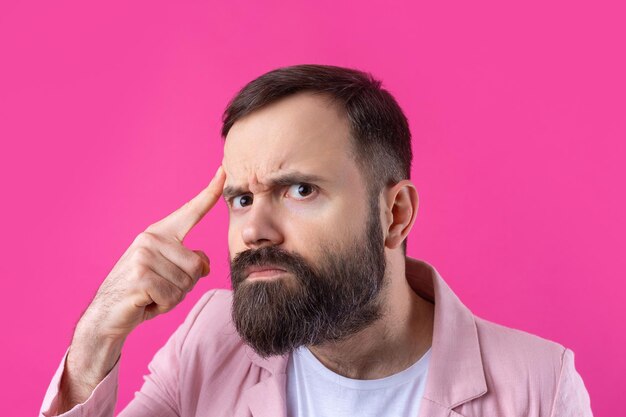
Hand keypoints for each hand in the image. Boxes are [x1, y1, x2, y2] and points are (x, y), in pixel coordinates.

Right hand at [78, 165, 225, 341]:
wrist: (107, 315)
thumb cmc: (142, 293)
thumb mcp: (169, 273)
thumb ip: (189, 262)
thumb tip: (205, 263)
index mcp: (159, 233)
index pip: (191, 212)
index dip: (209, 193)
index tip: (223, 171)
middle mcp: (151, 239)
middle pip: (197, 265)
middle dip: (184, 286)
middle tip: (159, 289)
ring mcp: (144, 256)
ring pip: (187, 283)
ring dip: (173, 297)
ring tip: (151, 295)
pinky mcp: (141, 276)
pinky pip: (173, 297)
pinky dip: (164, 306)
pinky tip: (145, 302)